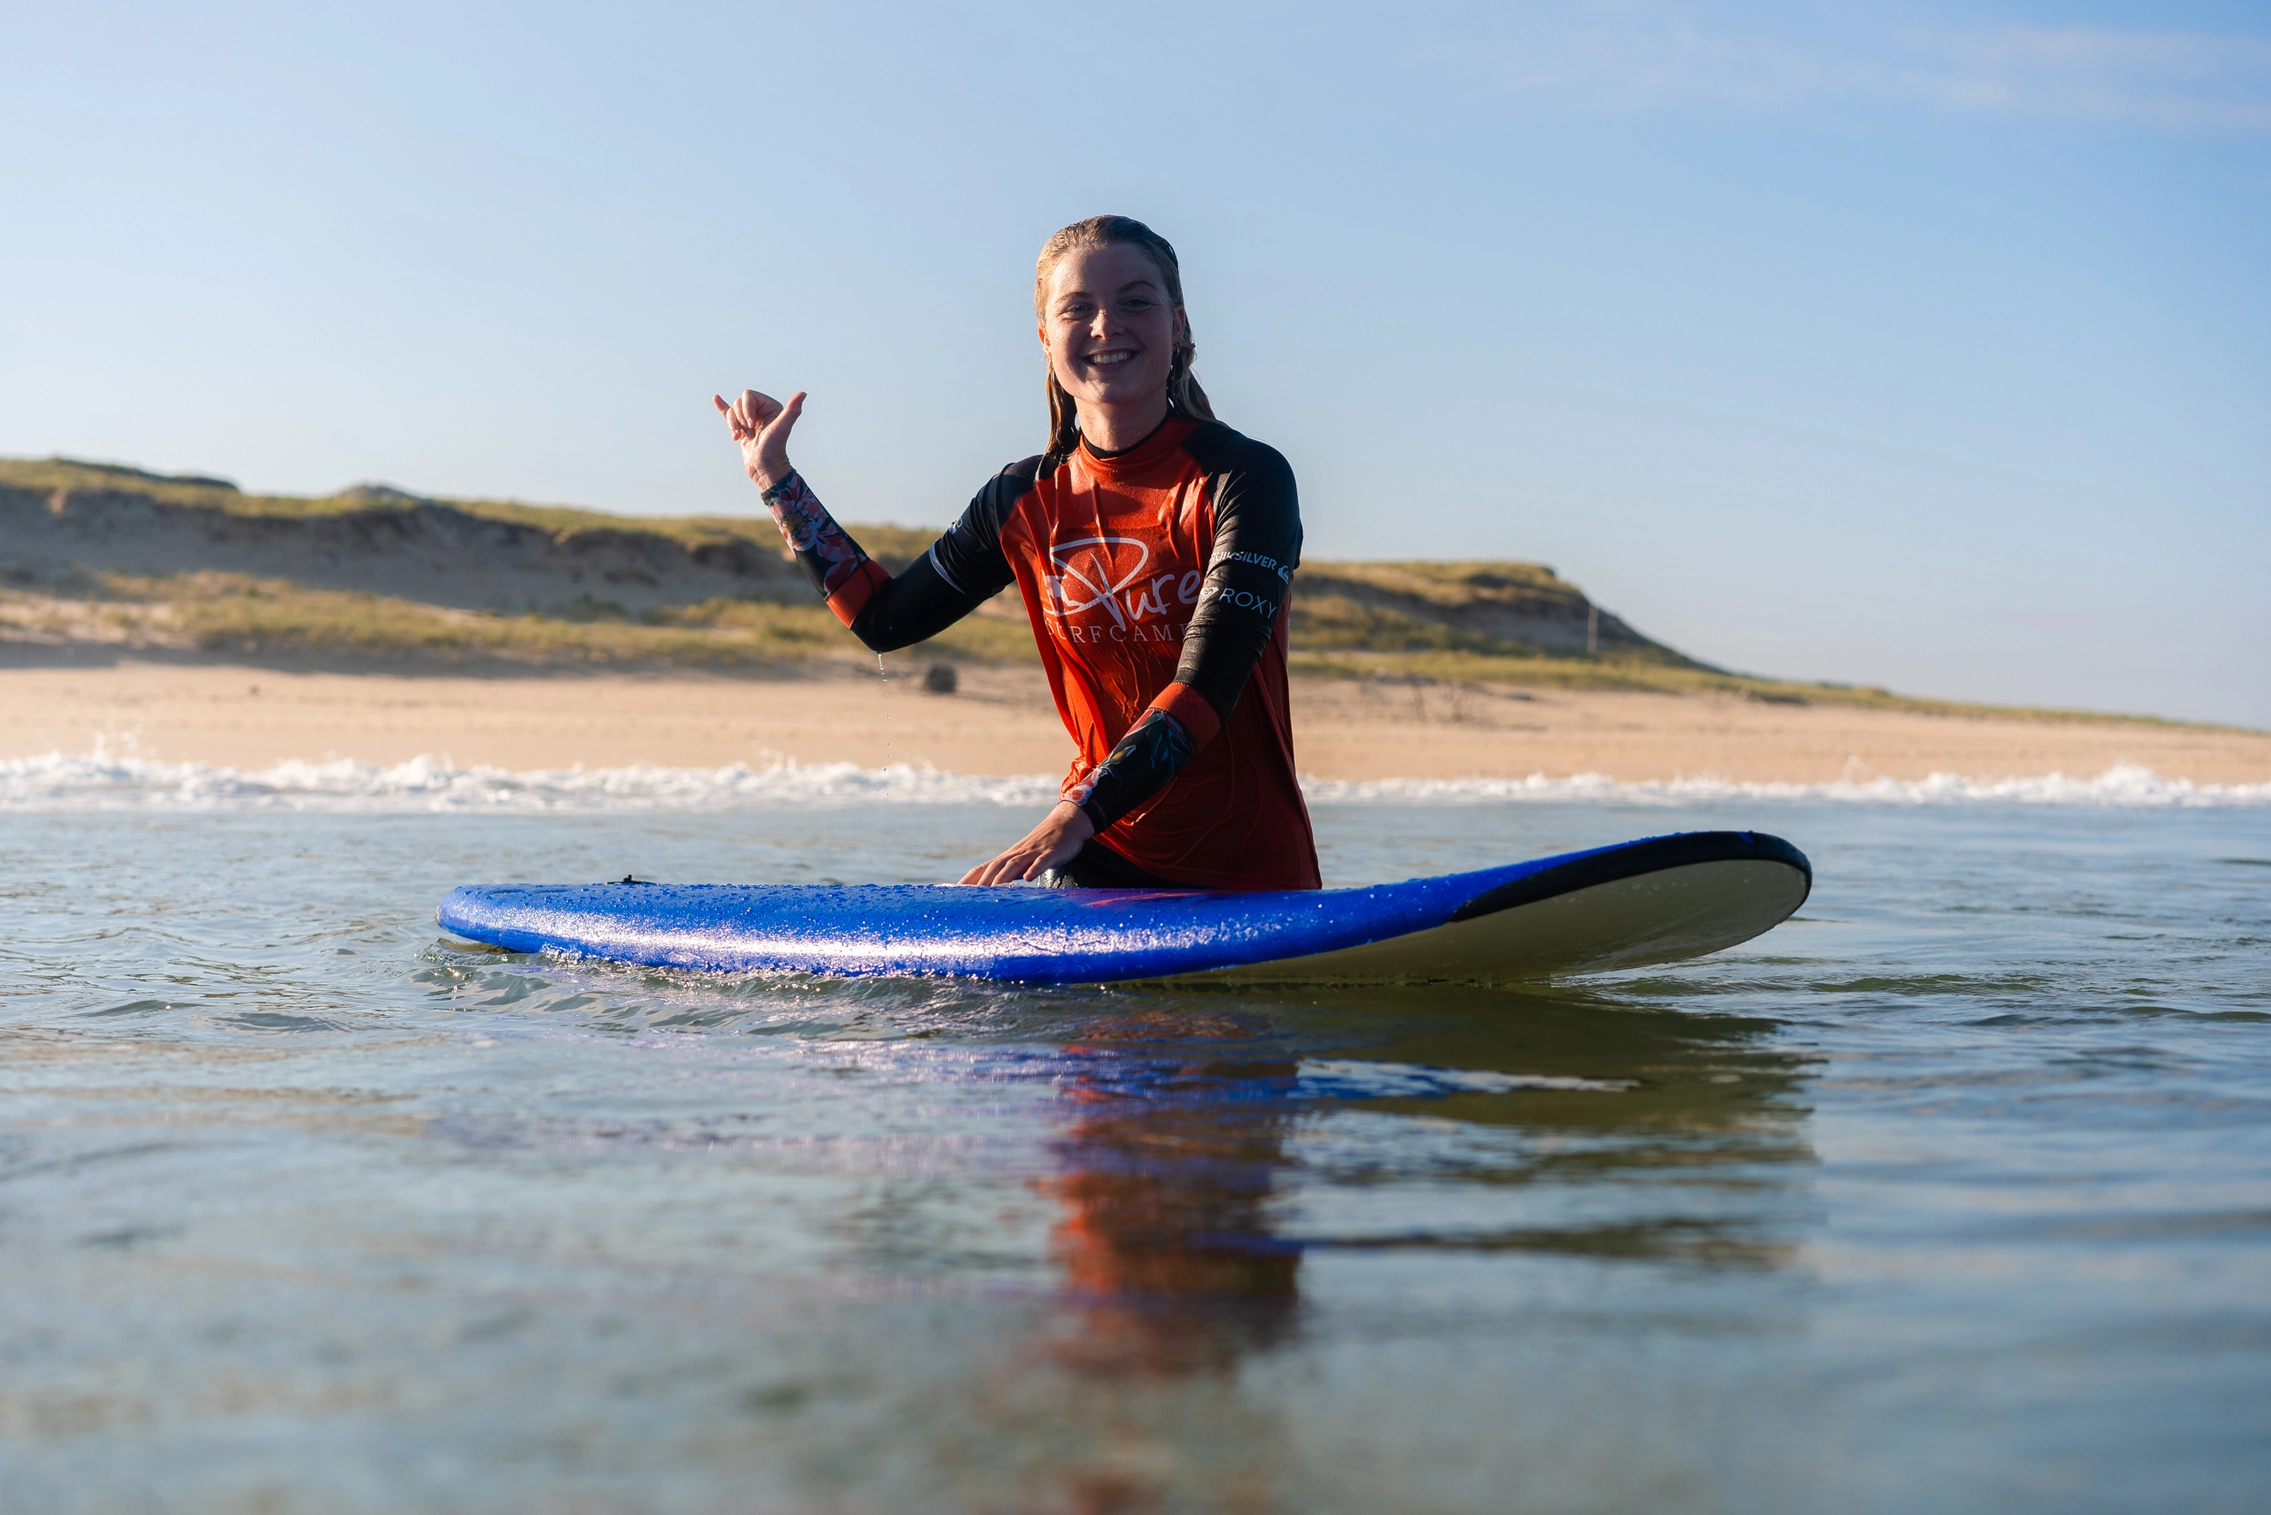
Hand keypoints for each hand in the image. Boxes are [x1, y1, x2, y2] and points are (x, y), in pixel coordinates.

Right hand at [712, 388, 804, 490]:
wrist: (765, 469)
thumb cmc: (774, 450)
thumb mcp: (782, 428)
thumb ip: (792, 411)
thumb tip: (803, 394)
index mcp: (771, 406)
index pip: (748, 395)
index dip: (746, 409)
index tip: (752, 425)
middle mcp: (761, 411)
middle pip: (739, 402)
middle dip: (740, 418)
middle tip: (750, 433)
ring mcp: (751, 420)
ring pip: (732, 411)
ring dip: (733, 425)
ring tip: (741, 438)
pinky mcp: (742, 428)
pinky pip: (729, 414)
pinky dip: (722, 407)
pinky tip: (716, 398)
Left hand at [959, 801, 1094, 885]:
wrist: (1066, 824)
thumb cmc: (1042, 847)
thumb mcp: (1023, 861)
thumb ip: (1008, 874)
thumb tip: (992, 892)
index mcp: (1008, 858)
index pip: (982, 869)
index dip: (967, 881)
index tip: (952, 894)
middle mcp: (1016, 855)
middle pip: (995, 867)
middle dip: (981, 882)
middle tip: (969, 899)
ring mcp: (1033, 853)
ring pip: (1014, 864)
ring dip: (1003, 877)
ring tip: (992, 889)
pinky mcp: (1051, 854)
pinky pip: (1042, 862)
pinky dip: (1034, 869)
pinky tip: (1029, 878)